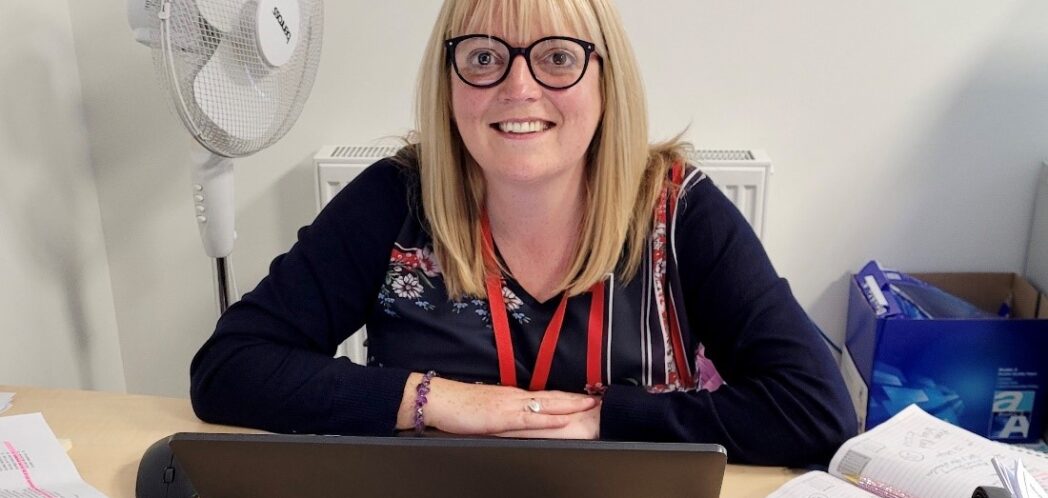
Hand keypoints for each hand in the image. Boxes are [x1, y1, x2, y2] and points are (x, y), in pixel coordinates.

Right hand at [397, 374, 596, 435]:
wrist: (439, 401)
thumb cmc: (459, 407)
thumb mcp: (488, 410)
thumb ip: (505, 413)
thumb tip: (520, 419)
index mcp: (513, 396)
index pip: (546, 395)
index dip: (568, 396)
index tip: (586, 396)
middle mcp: (516, 397)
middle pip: (553, 397)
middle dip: (577, 398)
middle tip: (599, 399)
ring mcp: (510, 405)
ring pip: (547, 404)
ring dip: (571, 405)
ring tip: (591, 405)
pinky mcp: (502, 417)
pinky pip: (530, 418)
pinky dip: (549, 418)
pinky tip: (563, 418)